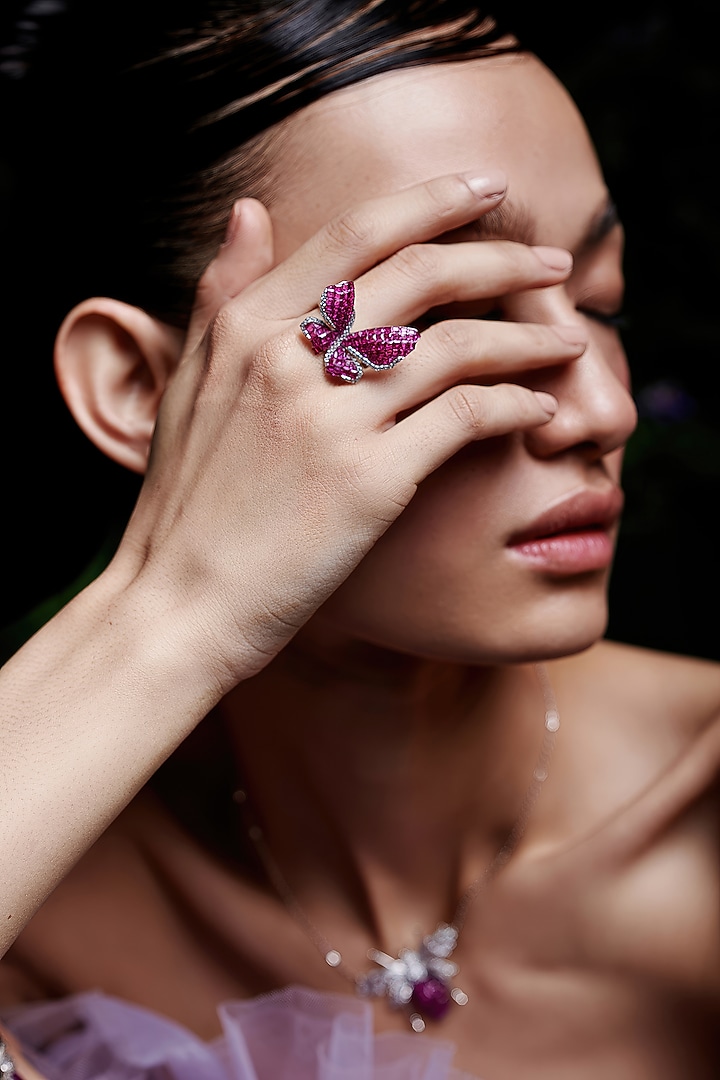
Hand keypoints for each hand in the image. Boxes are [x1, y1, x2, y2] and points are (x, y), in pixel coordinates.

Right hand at [112, 173, 585, 689]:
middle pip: (422, 275)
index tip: (488, 189)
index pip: (358, 234)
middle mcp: (290, 358)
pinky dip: (515, 406)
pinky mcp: (370, 482)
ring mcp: (332, 419)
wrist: (179, 605)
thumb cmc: (187, 503)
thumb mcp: (190, 385)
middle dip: (503, 257)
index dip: (434, 201)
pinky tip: (539, 411)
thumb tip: (249, 210)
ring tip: (571, 340)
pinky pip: (466, 419)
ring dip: (529, 336)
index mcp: (248, 326)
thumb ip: (222, 294)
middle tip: (554, 262)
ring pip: (459, 345)